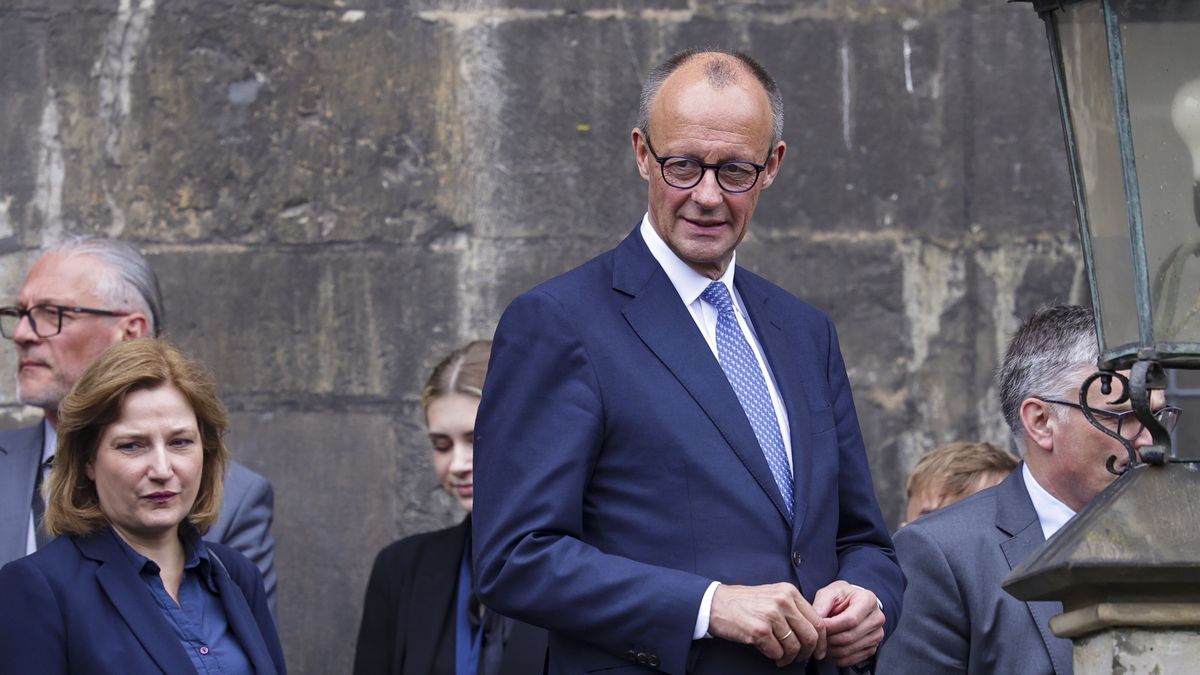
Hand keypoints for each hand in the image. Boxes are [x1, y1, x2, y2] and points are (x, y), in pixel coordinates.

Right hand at [708, 583, 826, 666]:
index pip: (817, 620)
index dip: (821, 640)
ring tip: (781, 658)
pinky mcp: (759, 630)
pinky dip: (775, 657)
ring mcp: (771, 615)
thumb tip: (813, 631)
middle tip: (800, 658)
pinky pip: (777, 652)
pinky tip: (769, 654)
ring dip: (789, 658)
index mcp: (789, 592)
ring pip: (794, 647)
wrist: (715, 603)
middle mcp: (782, 601)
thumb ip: (793, 609)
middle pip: (810, 635)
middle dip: (808, 652)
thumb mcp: (772, 596)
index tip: (819, 651)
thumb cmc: (744, 603)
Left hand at [813, 581, 883, 666]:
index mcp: (868, 600)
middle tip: (816, 637)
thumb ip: (821, 605)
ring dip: (830, 650)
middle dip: (828, 639)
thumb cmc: (841, 597)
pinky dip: (836, 658)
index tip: (818, 627)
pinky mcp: (872, 648)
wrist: (852, 603)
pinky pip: (851, 659)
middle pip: (849, 637)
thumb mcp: (829, 593)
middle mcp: (876, 618)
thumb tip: (816, 622)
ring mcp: (876, 635)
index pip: (850, 620)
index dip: (831, 626)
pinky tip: (828, 650)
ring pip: (849, 650)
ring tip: (820, 643)